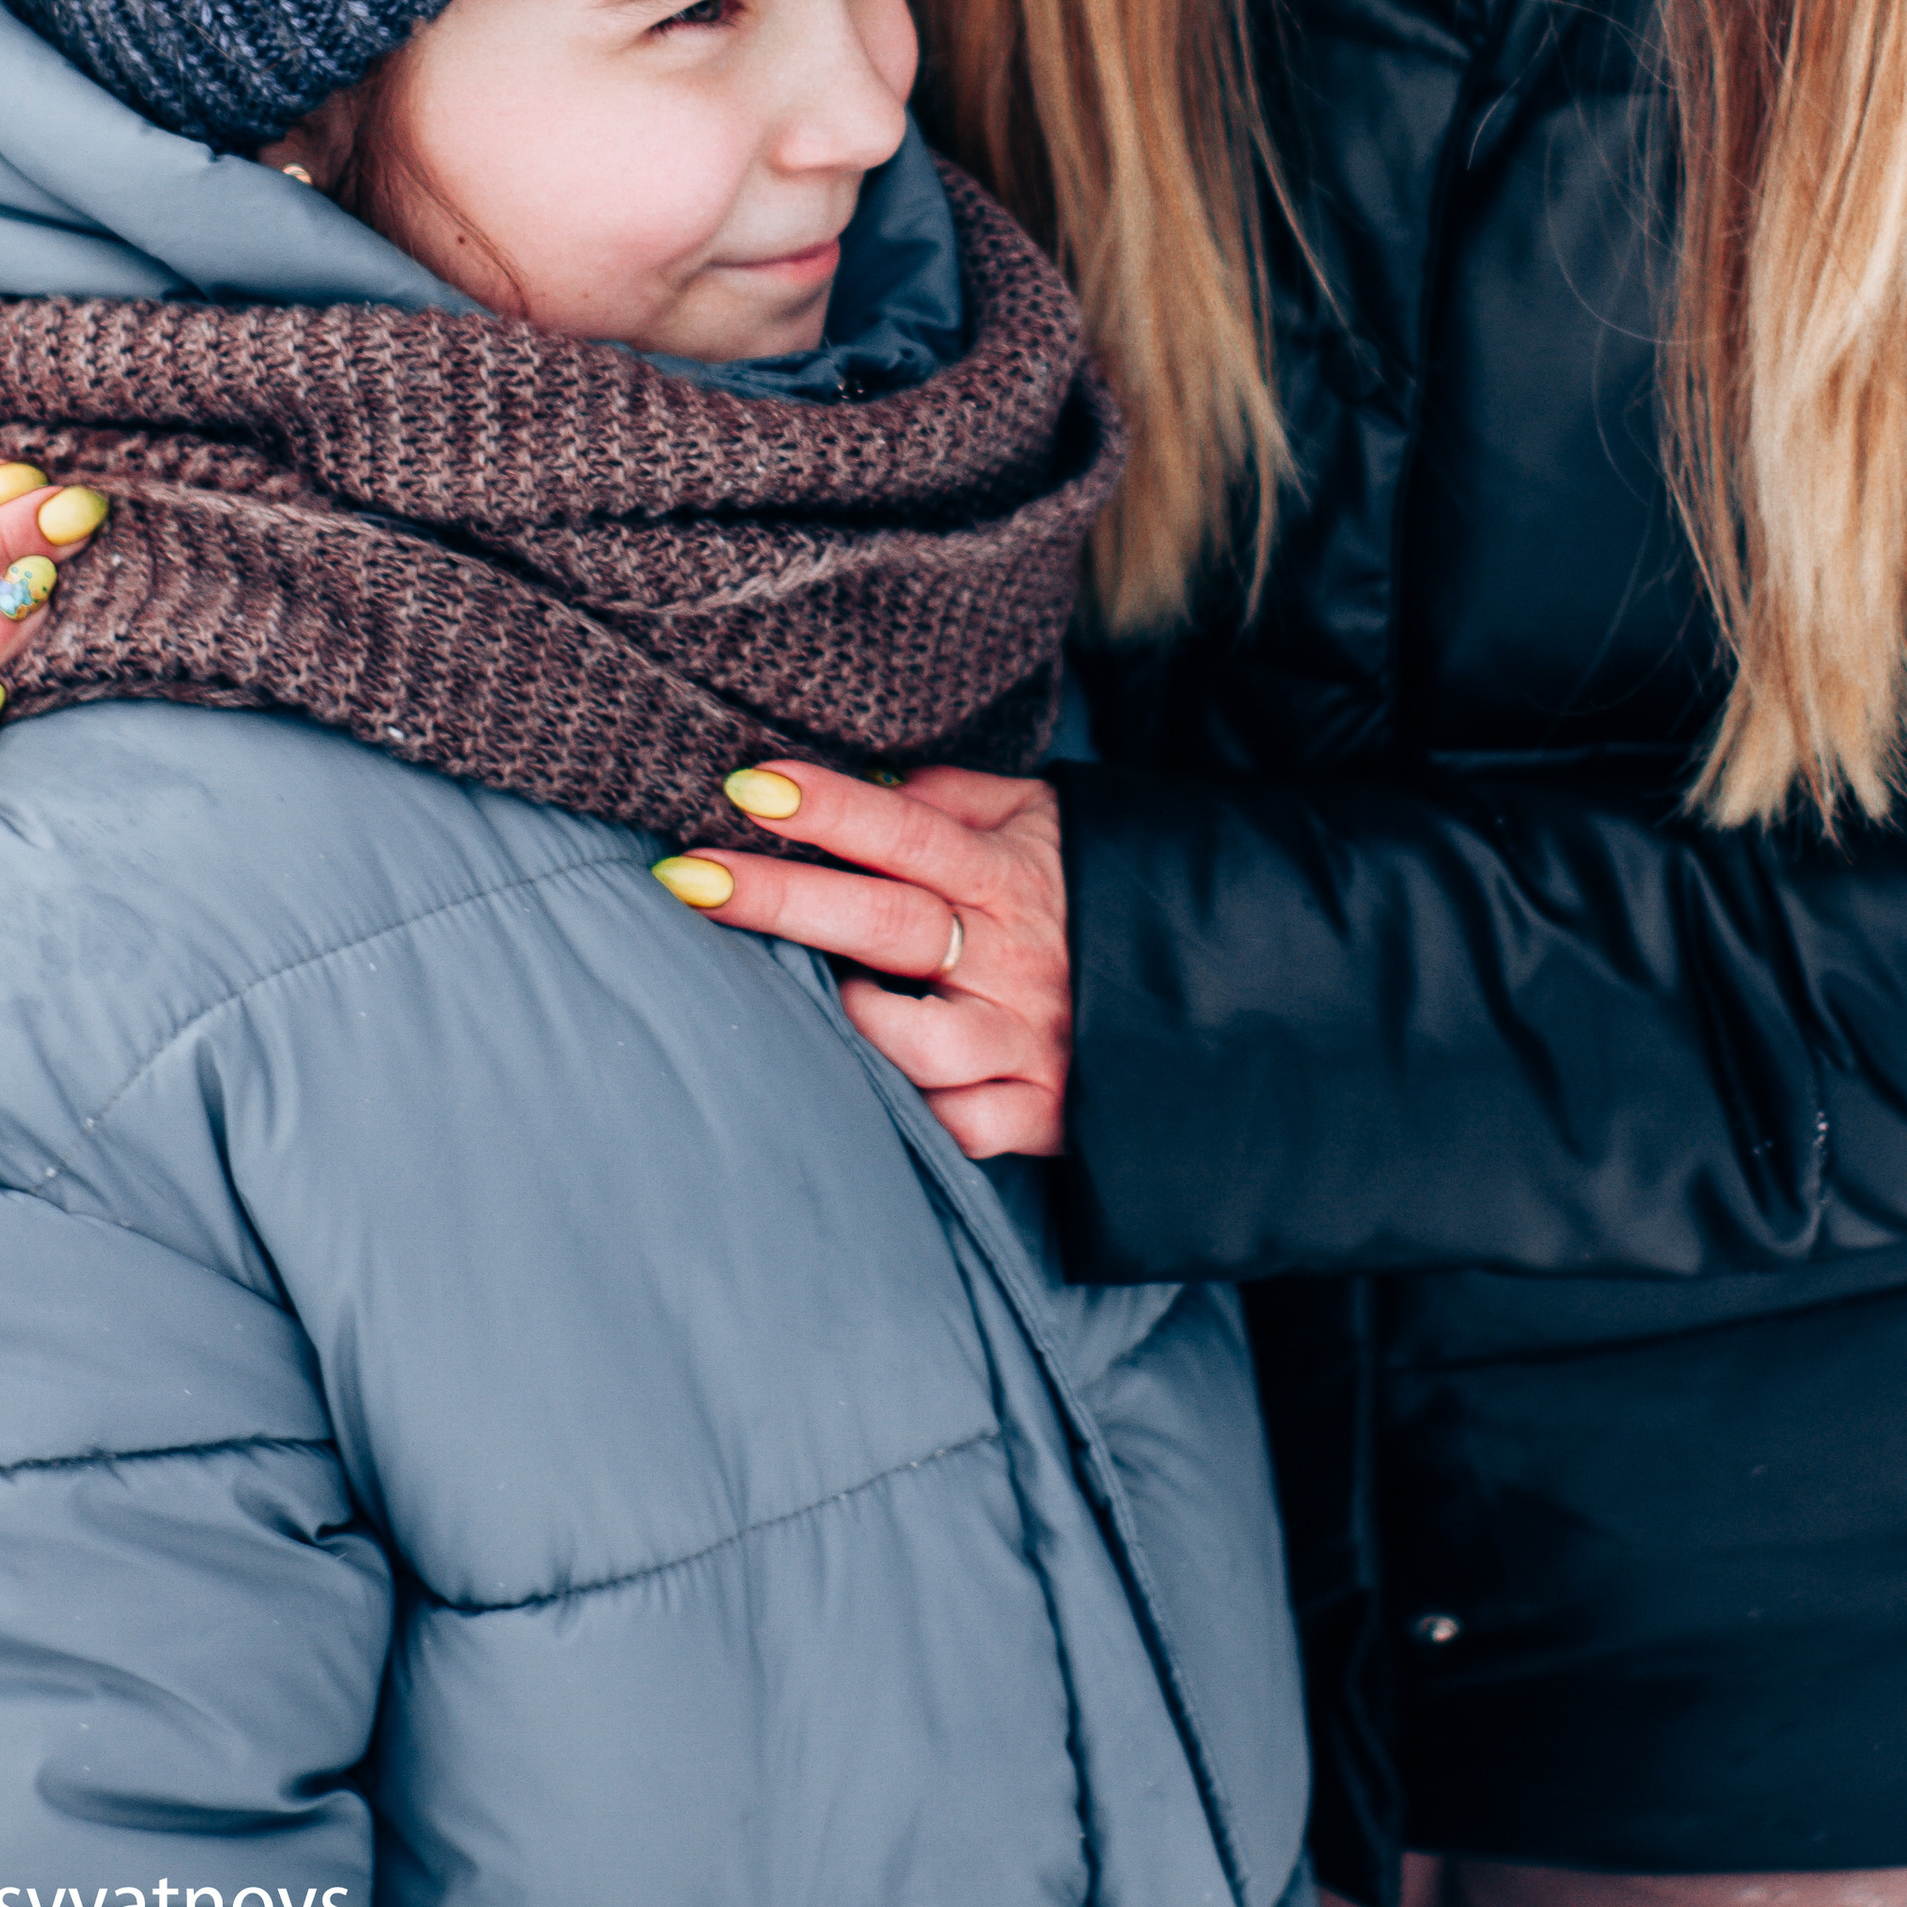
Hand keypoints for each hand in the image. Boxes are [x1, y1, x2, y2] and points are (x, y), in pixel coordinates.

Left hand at [656, 762, 1070, 1159]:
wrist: (1219, 979)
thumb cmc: (1092, 884)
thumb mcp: (1042, 817)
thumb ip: (955, 798)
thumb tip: (870, 781)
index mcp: (1010, 873)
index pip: (907, 831)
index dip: (829, 806)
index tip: (747, 784)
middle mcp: (1015, 956)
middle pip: (884, 923)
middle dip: (781, 898)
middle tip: (687, 877)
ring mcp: (1029, 1039)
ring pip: (919, 1044)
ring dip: (857, 1018)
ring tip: (819, 994)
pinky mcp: (1043, 1111)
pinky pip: (961, 1125)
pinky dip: (916, 1109)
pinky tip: (882, 1081)